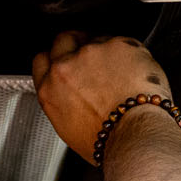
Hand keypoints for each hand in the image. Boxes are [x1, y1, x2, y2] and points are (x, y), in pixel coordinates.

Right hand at [30, 33, 175, 163]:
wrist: (135, 135)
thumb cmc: (109, 142)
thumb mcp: (70, 129)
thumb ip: (65, 102)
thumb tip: (75, 96)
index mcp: (50, 90)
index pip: (42, 60)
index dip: (55, 58)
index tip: (65, 61)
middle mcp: (66, 67)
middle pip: (63, 40)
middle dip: (77, 44)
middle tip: (94, 58)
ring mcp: (91, 53)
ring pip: (97, 39)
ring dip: (107, 51)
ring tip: (123, 73)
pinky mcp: (118, 44)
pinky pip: (123, 42)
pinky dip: (131, 54)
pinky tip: (138, 72)